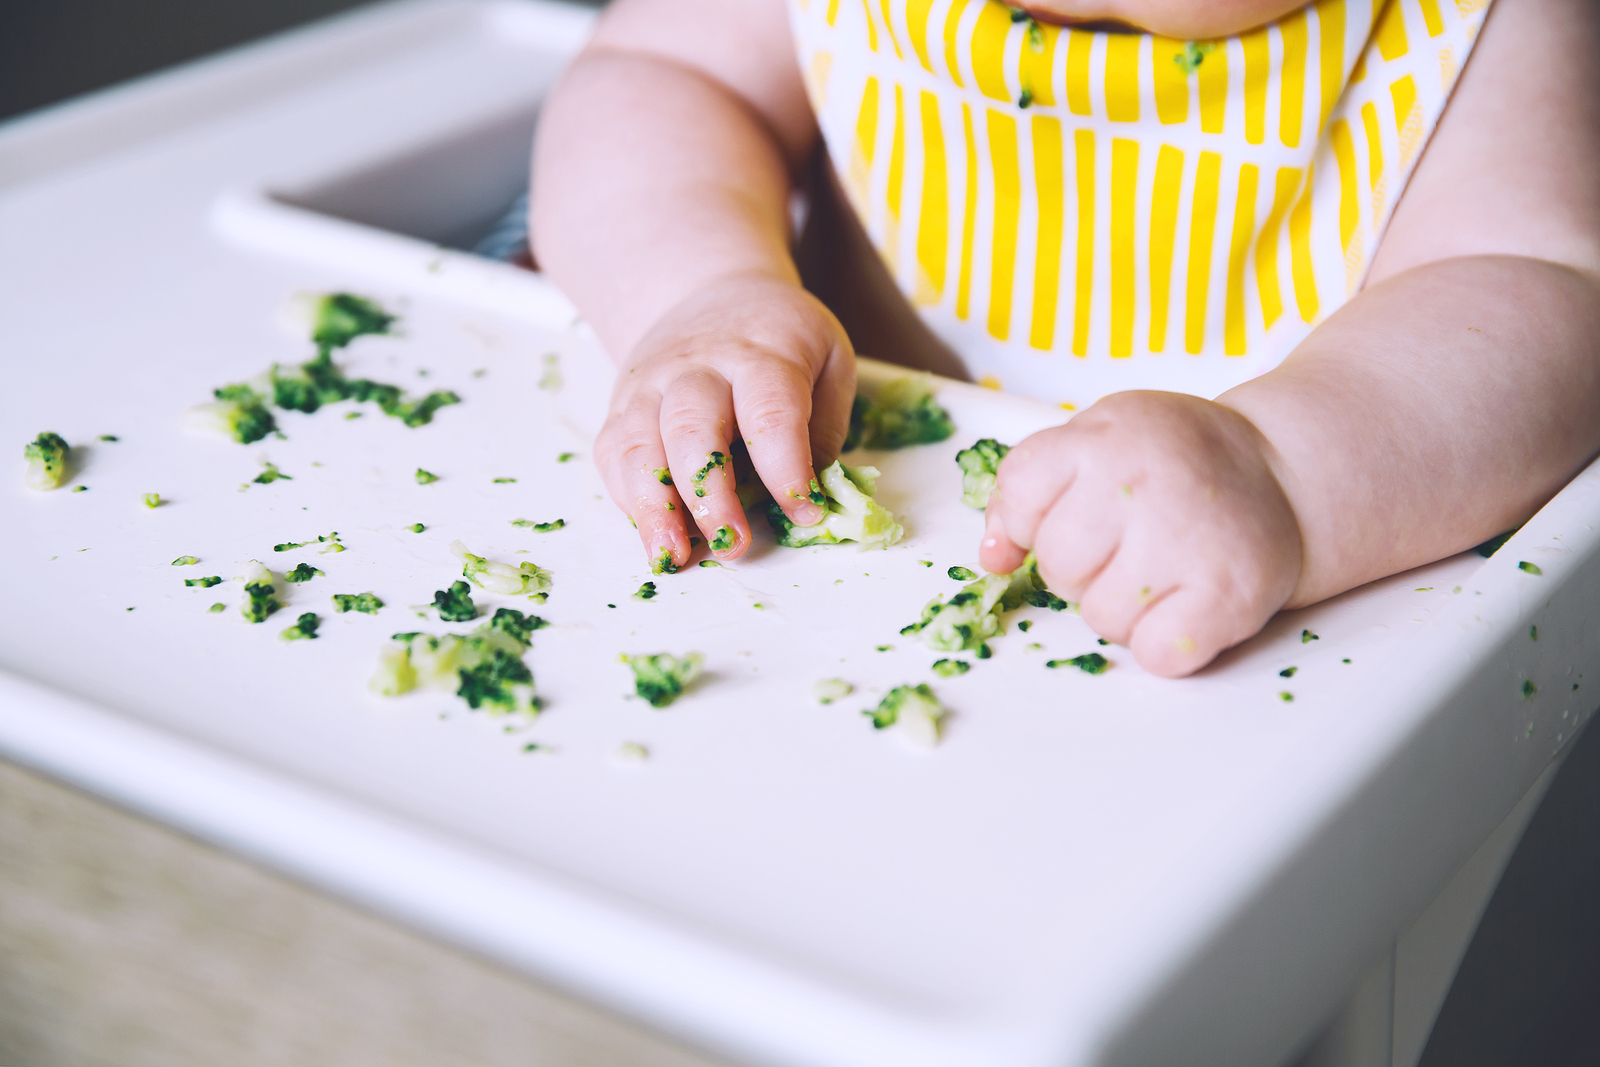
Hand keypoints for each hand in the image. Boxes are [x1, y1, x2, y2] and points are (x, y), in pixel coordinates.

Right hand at [594, 270, 855, 569]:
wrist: (710, 292)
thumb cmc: (780, 339)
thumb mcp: (828, 360)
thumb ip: (825, 427)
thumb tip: (815, 497)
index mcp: (761, 354)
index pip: (770, 412)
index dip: (786, 467)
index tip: (805, 511)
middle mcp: (698, 367)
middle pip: (693, 428)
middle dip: (709, 494)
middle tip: (733, 544)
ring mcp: (652, 386)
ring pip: (640, 445)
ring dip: (653, 506)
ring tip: (672, 556)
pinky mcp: (623, 407)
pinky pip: (614, 455)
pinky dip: (628, 499)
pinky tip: (654, 534)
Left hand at [978, 391, 1303, 676]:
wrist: (1282, 472)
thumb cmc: (1174, 461)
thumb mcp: (1096, 440)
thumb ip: (1030, 488)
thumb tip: (993, 559)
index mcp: (1100, 438)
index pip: (1019, 497)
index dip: (1033, 519)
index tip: (1075, 512)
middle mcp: (1139, 483)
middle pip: (1058, 566)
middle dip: (1082, 569)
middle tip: (1130, 543)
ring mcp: (1184, 541)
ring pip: (1100, 618)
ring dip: (1124, 608)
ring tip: (1163, 569)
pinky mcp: (1226, 597)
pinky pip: (1155, 655)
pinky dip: (1165, 643)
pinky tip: (1188, 602)